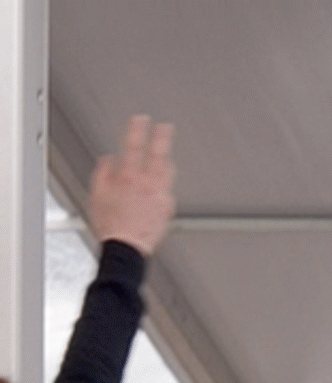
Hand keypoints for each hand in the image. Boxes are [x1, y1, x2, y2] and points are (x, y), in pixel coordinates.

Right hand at [85, 117, 173, 255]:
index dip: (138, 130)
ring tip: (164, 155)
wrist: (127, 247)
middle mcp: (148, 185)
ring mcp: (161, 196)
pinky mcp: (168, 208)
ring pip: (168, 173)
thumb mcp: (97, 194)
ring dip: (166, 161)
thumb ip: (103, 172)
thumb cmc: (111, 224)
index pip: (134, 146)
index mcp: (129, 178)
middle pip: (159, 155)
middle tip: (167, 127)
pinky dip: (162, 185)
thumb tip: (108, 159)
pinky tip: (157, 187)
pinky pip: (167, 191)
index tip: (142, 119)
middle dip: (163, 138)